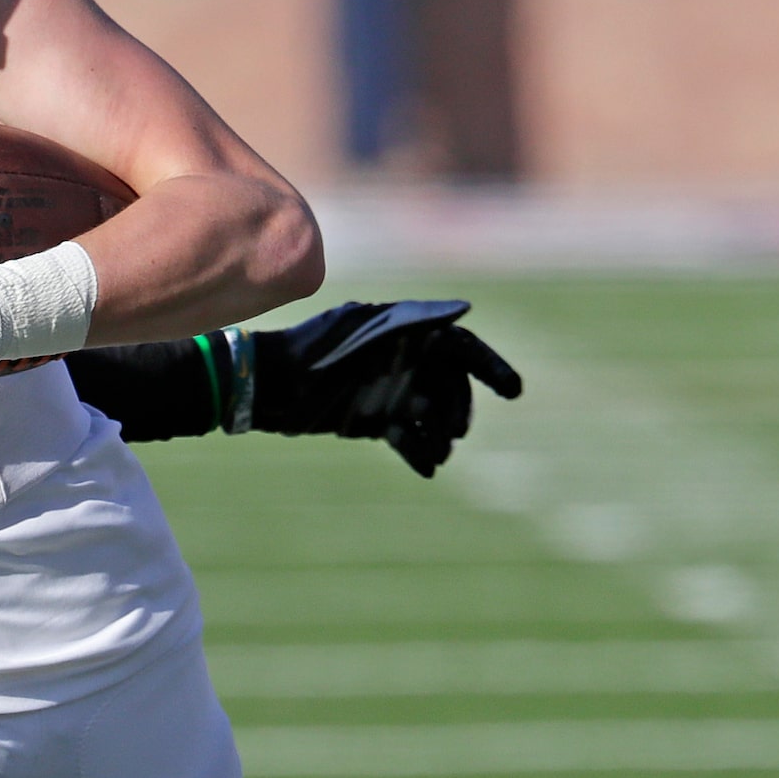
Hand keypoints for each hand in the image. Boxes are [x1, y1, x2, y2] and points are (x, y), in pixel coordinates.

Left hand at [250, 299, 522, 476]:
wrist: (265, 386)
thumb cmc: (311, 349)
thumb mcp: (361, 331)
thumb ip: (413, 321)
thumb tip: (466, 310)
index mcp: (405, 334)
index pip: (461, 348)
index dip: (490, 366)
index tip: (513, 391)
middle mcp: (403, 362)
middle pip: (451, 387)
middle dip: (458, 409)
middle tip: (454, 431)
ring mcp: (391, 392)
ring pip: (432, 417)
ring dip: (440, 435)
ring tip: (438, 452)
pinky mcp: (375, 420)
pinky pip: (408, 438)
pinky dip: (419, 452)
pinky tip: (426, 467)